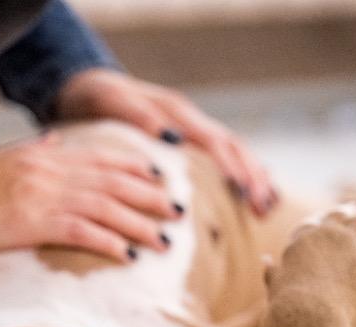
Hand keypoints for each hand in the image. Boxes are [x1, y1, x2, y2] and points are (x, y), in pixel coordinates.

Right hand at [0, 133, 179, 260]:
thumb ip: (31, 149)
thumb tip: (53, 138)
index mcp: (44, 155)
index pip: (100, 158)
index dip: (134, 166)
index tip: (158, 176)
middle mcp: (51, 170)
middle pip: (113, 182)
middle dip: (150, 196)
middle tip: (178, 210)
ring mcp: (45, 196)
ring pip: (107, 208)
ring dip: (141, 225)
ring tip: (166, 241)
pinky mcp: (34, 223)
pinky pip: (83, 232)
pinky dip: (110, 243)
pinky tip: (129, 255)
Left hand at [54, 69, 277, 215]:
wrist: (89, 88)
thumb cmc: (97, 99)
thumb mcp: (112, 101)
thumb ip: (140, 116)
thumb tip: (173, 138)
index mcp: (177, 112)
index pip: (214, 141)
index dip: (230, 166)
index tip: (241, 192)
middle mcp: (191, 121)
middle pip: (234, 149)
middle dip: (252, 178)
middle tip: (262, 208)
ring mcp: (194, 131)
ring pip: (236, 154)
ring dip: (254, 180)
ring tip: (266, 209)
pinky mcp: (190, 143)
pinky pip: (225, 160)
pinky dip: (243, 177)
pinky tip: (255, 199)